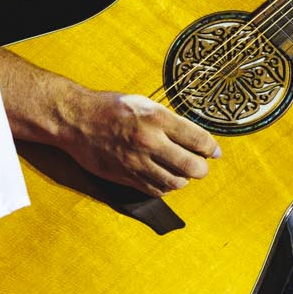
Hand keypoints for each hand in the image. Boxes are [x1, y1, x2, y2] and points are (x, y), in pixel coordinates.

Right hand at [63, 90, 219, 196]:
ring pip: (175, 182)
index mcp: (157, 118)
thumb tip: (192, 137)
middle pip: (192, 166)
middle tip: (201, 165)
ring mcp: (137, 162)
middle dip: (202, 168)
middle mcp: (150, 141)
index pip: (198, 139)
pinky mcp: (126, 176)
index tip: (215, 152)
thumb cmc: (110, 108)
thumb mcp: (143, 103)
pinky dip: (165, 187)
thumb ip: (168, 120)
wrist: (77, 120)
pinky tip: (164, 179)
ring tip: (182, 172)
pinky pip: (155, 190)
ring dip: (183, 179)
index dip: (212, 148)